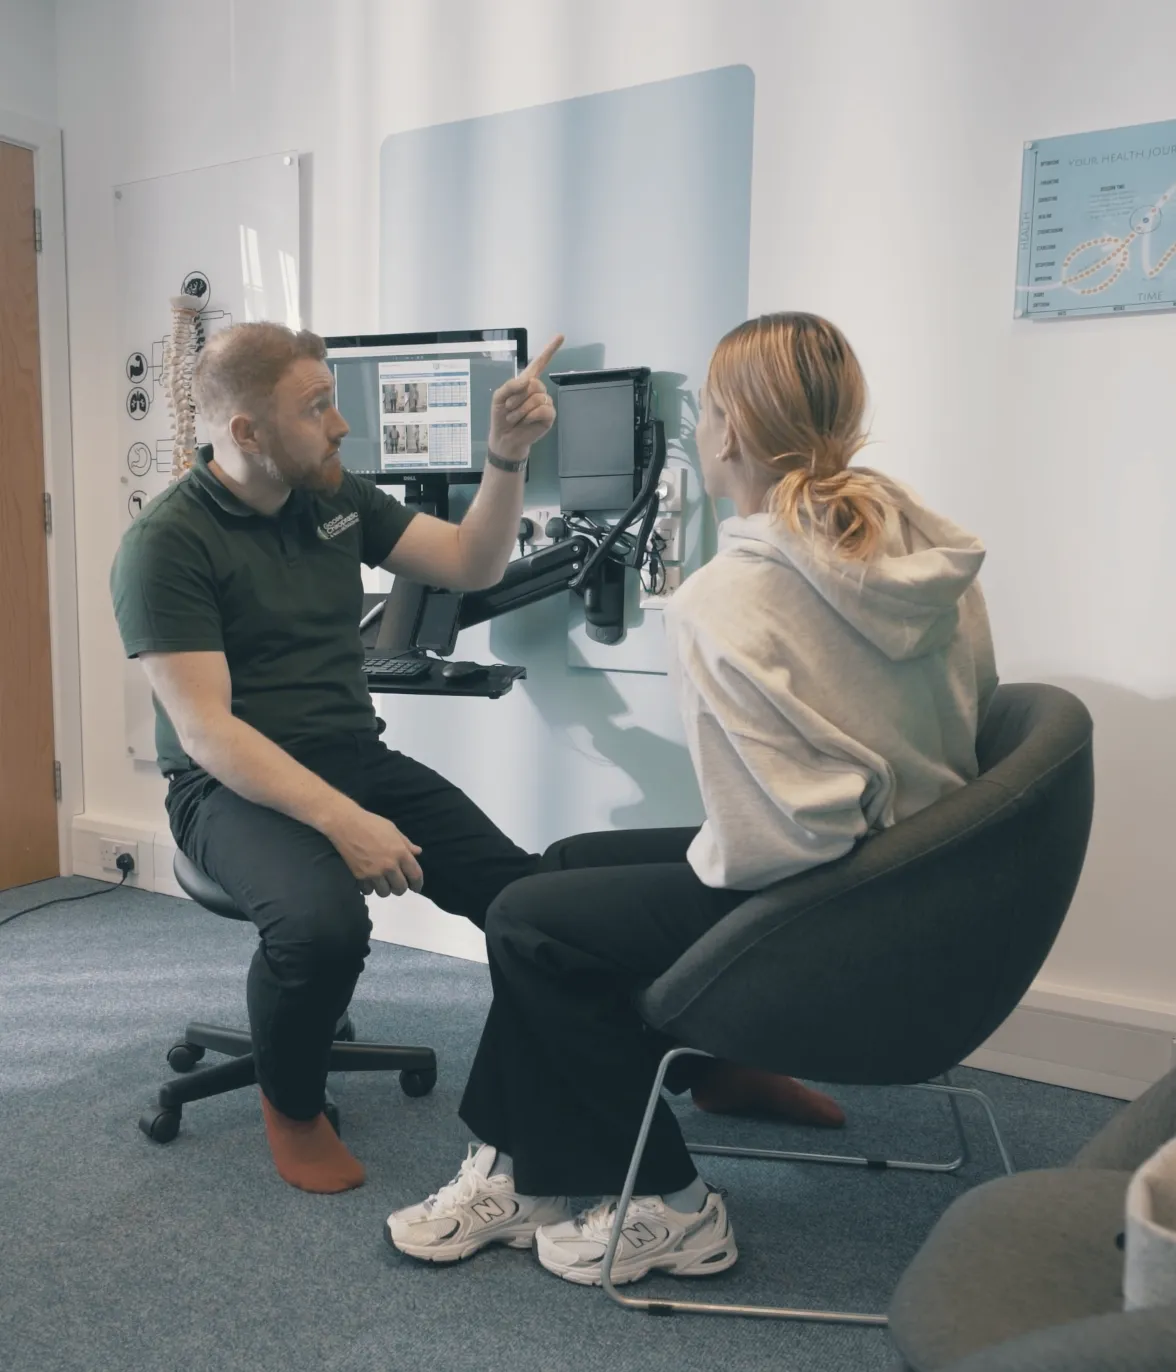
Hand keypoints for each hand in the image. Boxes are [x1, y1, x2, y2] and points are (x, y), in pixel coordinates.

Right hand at [326, 807, 423, 898]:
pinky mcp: (360, 876)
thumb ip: (406, 843)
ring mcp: (374, 872)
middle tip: (396, 884)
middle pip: (400, 888)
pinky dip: (370, 888)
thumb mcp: (393, 830)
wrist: (346, 824)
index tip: (416, 888)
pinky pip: (369, 891)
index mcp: (400, 853)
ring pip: (384, 893)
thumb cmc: (372, 823)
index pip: (415, 875)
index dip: (417, 884)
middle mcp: (389, 866)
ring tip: (382, 882)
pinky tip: (369, 880)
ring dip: (385, 889)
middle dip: (400, 888)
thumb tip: (418, 852)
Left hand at [487, 334, 563, 462]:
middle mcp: (538, 390)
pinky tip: (525, 422)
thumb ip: (510, 385)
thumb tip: (527, 381)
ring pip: (537, 398)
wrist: (504, 438)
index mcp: (526, 382)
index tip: (561, 336)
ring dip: (521, 409)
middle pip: (533, 384)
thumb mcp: (499, 397)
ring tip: (515, 418)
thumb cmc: (501, 416)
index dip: (549, 349)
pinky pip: (543, 409)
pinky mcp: (549, 416)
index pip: (539, 363)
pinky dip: (531, 416)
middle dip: (517, 398)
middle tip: (509, 409)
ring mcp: (545, 403)